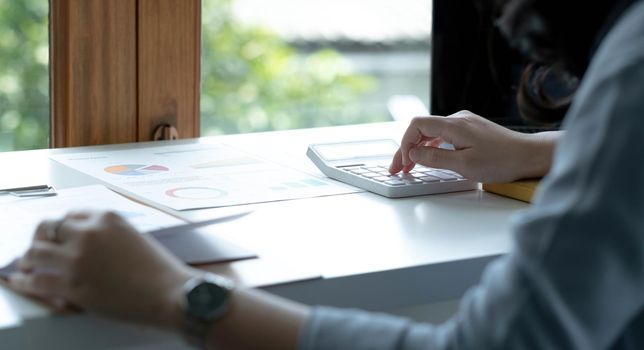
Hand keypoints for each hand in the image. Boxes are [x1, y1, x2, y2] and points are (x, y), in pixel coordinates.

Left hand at [8, 211, 195, 328]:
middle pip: (47, 228)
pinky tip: (23, 282)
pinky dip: (26, 281)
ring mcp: (77, 259)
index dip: (61, 228)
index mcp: (107, 218)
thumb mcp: (135, 238)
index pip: (71, 215)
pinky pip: (37, 281)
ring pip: (35, 253)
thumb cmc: (160, 270)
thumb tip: (92, 247)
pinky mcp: (72, 285)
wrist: (169, 293)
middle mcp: (88, 233)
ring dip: (28, 259)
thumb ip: (109, 236)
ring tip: (26, 265)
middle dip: (40, 238)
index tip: (57, 235)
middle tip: (38, 248)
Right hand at [389, 111, 558, 182]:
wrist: (529, 155)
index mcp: (454, 125)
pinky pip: (442, 134)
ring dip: (418, 148)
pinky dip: (431, 146)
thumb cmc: (502, 161)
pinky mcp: (470, 130)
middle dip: (406, 148)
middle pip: (421, 128)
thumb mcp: (464, 165)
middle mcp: (458, 119)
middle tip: (397, 169)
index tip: (403, 162)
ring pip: (431, 132)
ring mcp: (464, 123)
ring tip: (409, 166)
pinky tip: (428, 156)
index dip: (405, 143)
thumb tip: (413, 152)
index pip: (417, 125)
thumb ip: (435, 157)